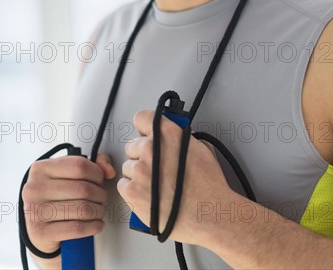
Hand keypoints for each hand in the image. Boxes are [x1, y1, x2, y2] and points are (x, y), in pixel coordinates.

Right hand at [22, 152, 115, 253]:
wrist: (38, 228)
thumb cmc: (57, 196)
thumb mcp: (71, 173)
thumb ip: (95, 162)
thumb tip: (109, 171)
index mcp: (41, 168)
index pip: (80, 166)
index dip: (97, 174)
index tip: (100, 180)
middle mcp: (34, 188)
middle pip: (84, 189)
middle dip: (100, 195)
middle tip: (101, 198)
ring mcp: (35, 211)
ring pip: (83, 209)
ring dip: (98, 211)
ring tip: (98, 210)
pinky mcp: (40, 232)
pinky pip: (77, 228)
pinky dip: (93, 226)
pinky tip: (97, 224)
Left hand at [117, 111, 230, 245]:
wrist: (209, 213)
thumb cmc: (209, 185)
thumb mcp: (202, 148)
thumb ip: (183, 138)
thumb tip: (174, 138)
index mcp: (167, 133)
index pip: (141, 118)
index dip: (144, 128)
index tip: (146, 134)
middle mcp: (150, 148)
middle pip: (132, 145)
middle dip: (142, 156)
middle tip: (157, 168)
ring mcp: (139, 169)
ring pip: (128, 167)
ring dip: (138, 175)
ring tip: (156, 186)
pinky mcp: (132, 191)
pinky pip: (123, 185)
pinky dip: (133, 191)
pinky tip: (149, 195)